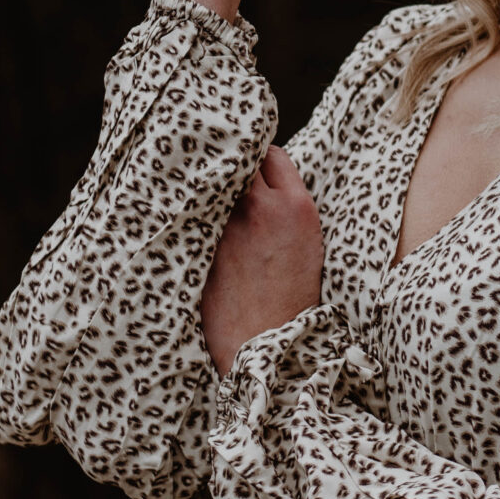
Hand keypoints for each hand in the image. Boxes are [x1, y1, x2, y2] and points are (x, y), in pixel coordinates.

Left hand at [201, 145, 324, 376]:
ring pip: (212, 184)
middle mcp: (261, 209)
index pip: (270, 154)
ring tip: (205, 200)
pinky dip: (193, 215)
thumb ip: (286, 206)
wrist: (267, 344)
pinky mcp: (203, 246)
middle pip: (238, 161)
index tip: (250, 168)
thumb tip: (260, 182)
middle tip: (224, 178)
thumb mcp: (307, 242)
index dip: (258, 161)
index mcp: (295, 206)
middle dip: (232, 167)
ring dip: (209, 188)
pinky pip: (194, 213)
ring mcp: (228, 227)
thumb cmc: (291, 298)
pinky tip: (192, 226)